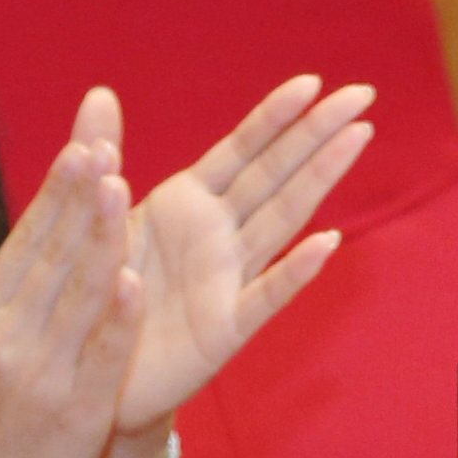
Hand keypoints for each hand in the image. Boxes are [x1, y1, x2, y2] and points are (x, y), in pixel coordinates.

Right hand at [0, 106, 149, 457]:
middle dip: (81, 199)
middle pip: (54, 258)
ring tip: (120, 188)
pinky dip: (116, 317)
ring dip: (100, 241)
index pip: (25, 241)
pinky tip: (131, 277)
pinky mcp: (77, 411)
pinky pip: (101, 356)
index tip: (81, 144)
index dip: (56, 192)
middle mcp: (9, 339)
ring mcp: (44, 375)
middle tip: (105, 144)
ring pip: (79, 297)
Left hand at [103, 73, 374, 439]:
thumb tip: (100, 90)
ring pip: (281, 220)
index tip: (312, 81)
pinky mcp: (223, 330)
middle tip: (364, 93)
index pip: (242, 149)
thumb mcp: (96, 218)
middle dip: (318, 132)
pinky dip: (295, 271)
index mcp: (188, 204)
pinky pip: (264, 297)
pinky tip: (327, 242)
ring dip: (320, 178)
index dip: (276, 116)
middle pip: (275, 174)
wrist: (93, 376)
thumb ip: (103, 154)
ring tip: (357, 138)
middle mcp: (218, 236)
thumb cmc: (100, 293)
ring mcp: (226, 281)